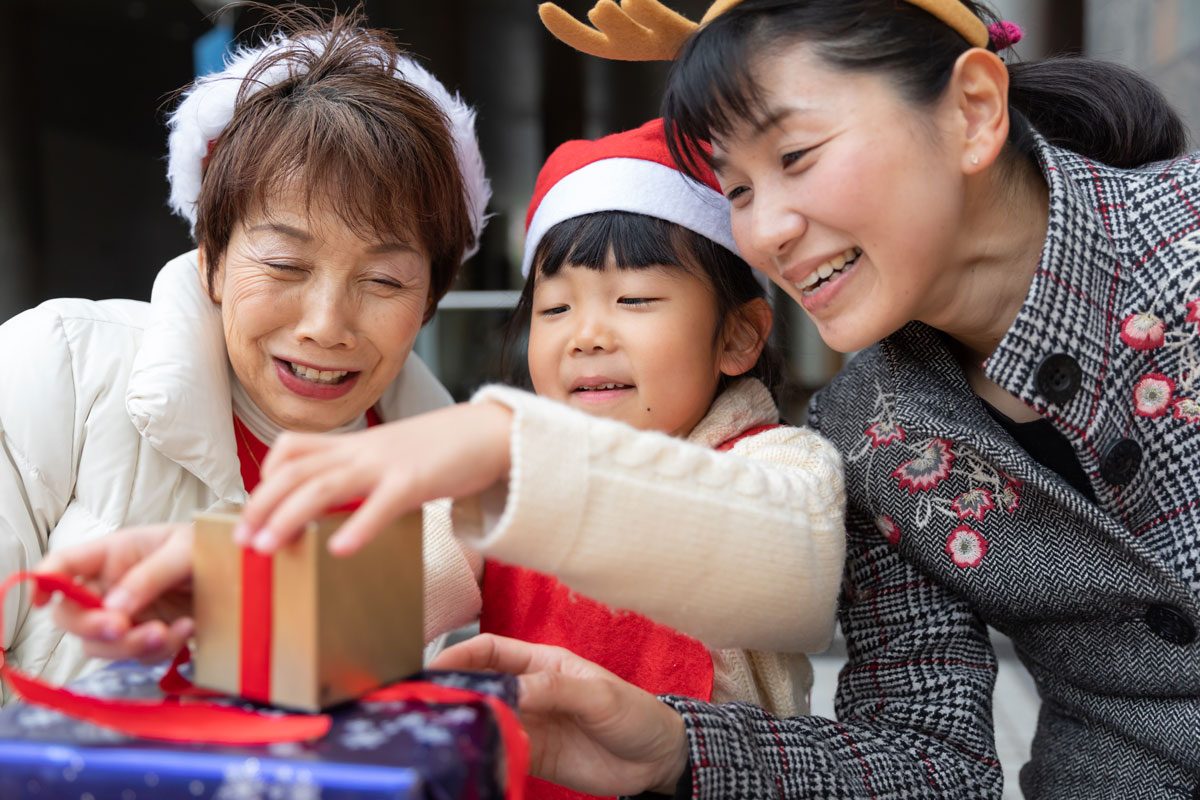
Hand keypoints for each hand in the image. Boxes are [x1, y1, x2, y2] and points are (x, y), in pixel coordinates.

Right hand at [34, 523, 195, 662]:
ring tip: (168, 631)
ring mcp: (127, 615)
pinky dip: (160, 650)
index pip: (63, 565)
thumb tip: (113, 609)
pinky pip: (137, 656)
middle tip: (121, 627)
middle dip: (92, 627)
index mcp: (112, 555)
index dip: (44, 581)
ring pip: (101, 645)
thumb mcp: (184, 551)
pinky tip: (188, 629)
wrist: (243, 574)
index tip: (42, 600)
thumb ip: (149, 576)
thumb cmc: (210, 547)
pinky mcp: (148, 637)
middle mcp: (111, 587)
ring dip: (129, 645)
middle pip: (72, 615)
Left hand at [239, 402, 511, 555]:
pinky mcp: (417, 481)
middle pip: (295, 471)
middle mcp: (363, 451)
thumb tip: (340, 506)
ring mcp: (387, 464)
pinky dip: (357, 527)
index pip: (293, 449)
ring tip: (266, 547)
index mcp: (356, 445)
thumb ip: (364, 472)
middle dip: (261, 504)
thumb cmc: (445, 450)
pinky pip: (381, 504)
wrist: (492, 432)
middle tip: (241, 538)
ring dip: (288, 517)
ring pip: (323, 485)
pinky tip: (339, 550)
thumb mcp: (394, 454)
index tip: (255, 506)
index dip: (265, 476)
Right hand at [430, 634, 688, 795]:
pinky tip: (469, 756)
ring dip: (463, 723)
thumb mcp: (599, 695)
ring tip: (434, 732)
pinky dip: (484, 752)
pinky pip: (500, 750)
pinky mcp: (532, 755)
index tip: (431, 668)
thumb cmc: (635, 713)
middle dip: (449, 690)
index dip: (459, 655)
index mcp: (542, 662)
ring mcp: (529, 724)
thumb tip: (509, 692)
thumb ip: (555, 690)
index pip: (490, 650)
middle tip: (419, 704)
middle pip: (479, 685)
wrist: (658, 760)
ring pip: (485, 719)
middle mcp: (529, 691)